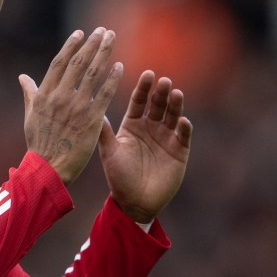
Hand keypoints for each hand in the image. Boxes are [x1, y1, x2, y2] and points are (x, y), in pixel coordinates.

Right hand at [19, 28, 122, 184]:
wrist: (49, 168)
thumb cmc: (39, 143)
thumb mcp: (30, 116)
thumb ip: (30, 93)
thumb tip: (22, 77)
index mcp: (44, 95)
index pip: (60, 63)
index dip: (71, 46)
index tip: (81, 33)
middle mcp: (60, 97)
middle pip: (79, 63)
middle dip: (92, 44)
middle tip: (103, 31)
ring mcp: (76, 108)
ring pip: (93, 74)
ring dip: (104, 53)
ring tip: (112, 39)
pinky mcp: (91, 119)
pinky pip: (104, 94)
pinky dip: (112, 79)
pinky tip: (120, 66)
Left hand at [98, 71, 192, 222]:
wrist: (135, 203)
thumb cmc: (118, 177)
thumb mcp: (109, 152)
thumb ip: (104, 132)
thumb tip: (92, 107)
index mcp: (132, 125)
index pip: (139, 101)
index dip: (143, 88)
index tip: (147, 74)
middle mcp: (150, 127)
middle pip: (157, 105)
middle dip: (161, 93)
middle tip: (164, 81)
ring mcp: (166, 138)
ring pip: (172, 116)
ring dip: (175, 105)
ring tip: (176, 93)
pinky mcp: (179, 151)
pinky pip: (183, 136)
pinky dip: (183, 128)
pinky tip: (182, 121)